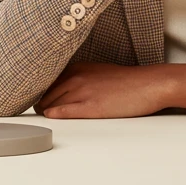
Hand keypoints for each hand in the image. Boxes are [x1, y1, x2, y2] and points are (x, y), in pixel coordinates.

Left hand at [34, 61, 168, 118]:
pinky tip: (52, 116)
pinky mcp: (90, 107)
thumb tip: (61, 90)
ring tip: (46, 116)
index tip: (36, 98)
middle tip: (39, 111)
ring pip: (50, 104)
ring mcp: (82, 91)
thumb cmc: (128, 81)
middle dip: (40, 104)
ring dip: (45, 111)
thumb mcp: (98, 72)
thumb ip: (78, 78)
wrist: (149, 84)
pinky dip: (54, 115)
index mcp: (77, 67)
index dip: (38, 92)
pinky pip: (63, 111)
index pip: (45, 81)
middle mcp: (76, 77)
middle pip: (43, 94)